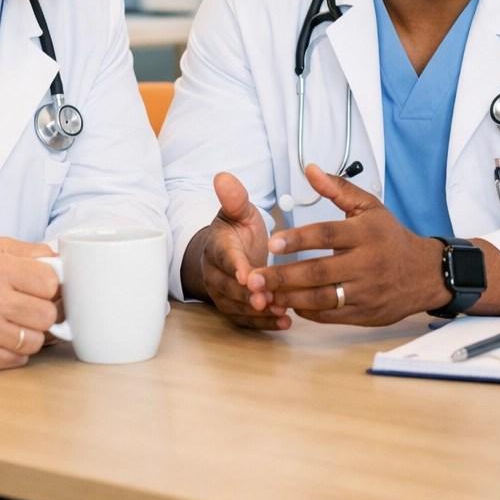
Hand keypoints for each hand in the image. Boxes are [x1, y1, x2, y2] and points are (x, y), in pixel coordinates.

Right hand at [0, 237, 58, 369]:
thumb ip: (31, 252)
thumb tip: (61, 262)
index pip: (50, 282)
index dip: (51, 286)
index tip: (41, 288)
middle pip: (48, 315)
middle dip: (44, 312)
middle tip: (31, 308)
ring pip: (37, 340)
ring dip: (31, 333)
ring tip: (16, 323)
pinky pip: (19, 359)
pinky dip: (16, 351)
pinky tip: (3, 337)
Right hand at [181, 172, 285, 329]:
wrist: (230, 251)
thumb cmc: (237, 231)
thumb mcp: (239, 211)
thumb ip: (235, 198)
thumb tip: (223, 177)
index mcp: (217, 246)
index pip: (224, 257)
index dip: (236, 267)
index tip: (249, 275)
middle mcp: (216, 273)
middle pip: (230, 287)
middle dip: (248, 295)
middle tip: (268, 299)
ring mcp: (223, 293)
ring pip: (237, 306)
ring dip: (258, 311)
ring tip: (281, 311)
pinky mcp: (233, 308)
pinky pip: (245, 319)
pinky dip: (263, 323)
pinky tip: (283, 322)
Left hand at [245, 164, 447, 325]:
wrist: (424, 273)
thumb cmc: (391, 237)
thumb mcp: (370, 207)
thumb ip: (337, 189)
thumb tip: (310, 169)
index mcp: (366, 233)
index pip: (326, 235)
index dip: (297, 239)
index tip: (271, 243)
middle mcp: (366, 263)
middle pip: (318, 272)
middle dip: (283, 276)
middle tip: (253, 277)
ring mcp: (366, 291)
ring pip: (322, 298)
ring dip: (290, 297)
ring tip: (264, 294)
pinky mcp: (365, 313)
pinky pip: (330, 315)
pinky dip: (307, 311)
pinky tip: (289, 303)